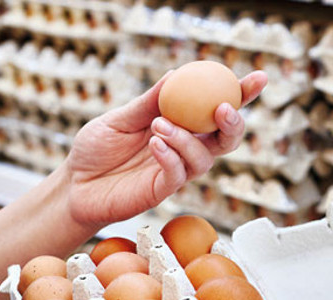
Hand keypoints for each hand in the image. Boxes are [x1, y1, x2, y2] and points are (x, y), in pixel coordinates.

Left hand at [65, 71, 266, 228]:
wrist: (74, 183)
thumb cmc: (97, 149)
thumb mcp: (120, 117)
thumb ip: (149, 101)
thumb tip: (176, 76)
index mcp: (180, 126)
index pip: (215, 110)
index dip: (241, 96)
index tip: (259, 80)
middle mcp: (184, 150)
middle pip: (225, 140)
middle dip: (233, 124)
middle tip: (223, 108)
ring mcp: (175, 172)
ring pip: (204, 159)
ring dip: (187, 138)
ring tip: (159, 125)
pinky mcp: (160, 191)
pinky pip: (177, 175)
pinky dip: (171, 156)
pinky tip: (155, 143)